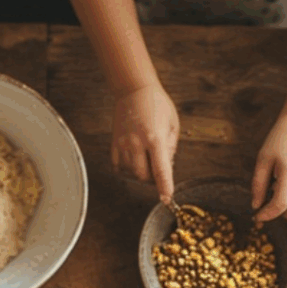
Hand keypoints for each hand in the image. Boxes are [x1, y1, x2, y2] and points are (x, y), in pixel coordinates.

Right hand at [111, 83, 178, 199]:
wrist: (133, 89)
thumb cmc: (157, 104)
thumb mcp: (172, 124)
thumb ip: (171, 149)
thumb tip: (168, 169)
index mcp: (154, 138)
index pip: (160, 169)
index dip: (164, 187)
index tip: (166, 198)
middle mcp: (136, 143)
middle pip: (143, 175)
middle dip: (152, 177)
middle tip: (157, 164)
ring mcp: (123, 143)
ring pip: (131, 172)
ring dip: (140, 171)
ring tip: (146, 156)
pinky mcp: (114, 143)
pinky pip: (119, 166)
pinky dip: (127, 168)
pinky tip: (135, 159)